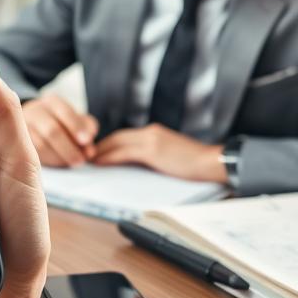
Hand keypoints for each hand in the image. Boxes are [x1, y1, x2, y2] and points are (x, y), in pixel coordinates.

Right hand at [22, 94, 98, 166]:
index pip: (64, 112)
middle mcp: (34, 111)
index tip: (86, 141)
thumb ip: (87, 129)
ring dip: (59, 157)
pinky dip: (49, 161)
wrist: (40, 127)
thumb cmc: (65, 124)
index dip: (76, 126)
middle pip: (51, 130)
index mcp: (52, 102)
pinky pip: (33, 156)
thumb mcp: (79, 121)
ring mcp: (23, 128)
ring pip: (41, 145)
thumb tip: (89, 150)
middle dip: (68, 148)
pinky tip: (59, 164)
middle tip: (80, 160)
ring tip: (73, 163)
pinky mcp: (17, 144)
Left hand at [93, 123, 226, 182]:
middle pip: (117, 137)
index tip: (96, 152)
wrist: (212, 162)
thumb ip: (153, 155)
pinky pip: (123, 153)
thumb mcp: (170, 156)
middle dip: (100, 146)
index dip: (108, 144)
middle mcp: (150, 132)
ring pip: (117, 142)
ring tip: (87, 160)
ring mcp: (151, 139)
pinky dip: (109, 157)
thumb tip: (136, 165)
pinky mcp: (152, 150)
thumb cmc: (195, 164)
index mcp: (155, 133)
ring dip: (100, 151)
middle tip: (85, 156)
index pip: (124, 136)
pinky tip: (99, 163)